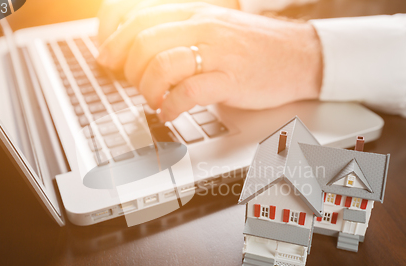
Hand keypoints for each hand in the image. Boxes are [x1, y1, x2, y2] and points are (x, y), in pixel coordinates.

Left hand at [97, 3, 322, 120]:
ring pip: (162, 64)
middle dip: (130, 69)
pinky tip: (170, 112)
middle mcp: (203, 27)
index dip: (115, 40)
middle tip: (136, 86)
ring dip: (148, 88)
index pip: (139, 17)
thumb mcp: (214, 28)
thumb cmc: (255, 47)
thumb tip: (141, 51)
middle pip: (144, 42)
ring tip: (153, 100)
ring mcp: (217, 53)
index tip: (107, 59)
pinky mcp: (231, 79)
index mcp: (195, 14)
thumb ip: (180, 35)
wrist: (299, 56)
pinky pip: (189, 91)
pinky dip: (171, 106)